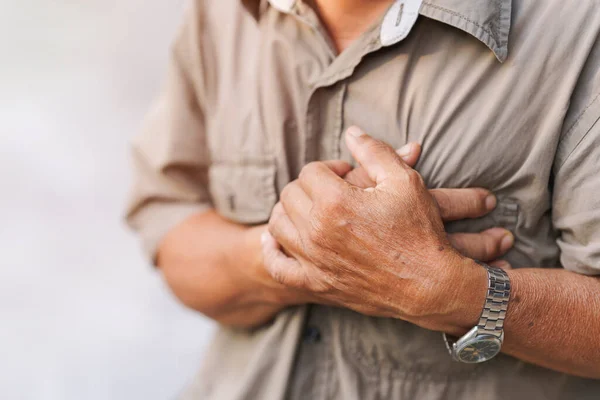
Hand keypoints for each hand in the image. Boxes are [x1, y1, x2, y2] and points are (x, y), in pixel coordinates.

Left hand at [263, 126, 500, 329]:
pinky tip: (278, 240)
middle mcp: (316, 231)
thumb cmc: (420, 232)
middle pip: (291, 194)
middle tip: (334, 191)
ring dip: (290, 211)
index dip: (330, 168)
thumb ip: (374, 151)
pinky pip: (278, 266)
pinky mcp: (315, 284)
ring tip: (313, 210)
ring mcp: (313, 260)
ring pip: (278, 224)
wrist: (430, 286)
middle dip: (310, 186)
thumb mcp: (405, 181)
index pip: (311, 171)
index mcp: (335, 202)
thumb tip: (351, 131)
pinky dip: (272, 251)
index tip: (348, 176)